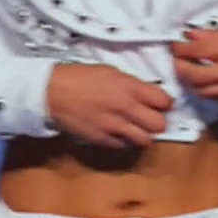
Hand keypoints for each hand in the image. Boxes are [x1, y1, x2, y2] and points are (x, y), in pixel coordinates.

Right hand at [46, 64, 173, 147]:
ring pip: (145, 140)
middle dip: (158, 122)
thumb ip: (132, 85)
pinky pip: (124, 146)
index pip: (164, 101)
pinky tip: (119, 133)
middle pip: (159, 125)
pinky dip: (125, 141)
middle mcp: (126, 108)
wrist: (53, 92)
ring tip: (136, 128)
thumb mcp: (111, 72)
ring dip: (143, 135)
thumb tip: (147, 94)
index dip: (165, 103)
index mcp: (129, 87)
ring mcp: (114, 126)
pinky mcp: (102, 139)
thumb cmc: (81, 77)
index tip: (161, 104)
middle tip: (151, 118)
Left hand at [171, 29, 217, 106]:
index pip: (198, 50)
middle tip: (176, 61)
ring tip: (186, 72)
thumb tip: (190, 35)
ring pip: (201, 91)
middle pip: (195, 75)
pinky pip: (213, 99)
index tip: (175, 45)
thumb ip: (213, 36)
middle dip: (179, 68)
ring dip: (188, 82)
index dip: (181, 48)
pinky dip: (203, 91)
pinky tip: (202, 83)